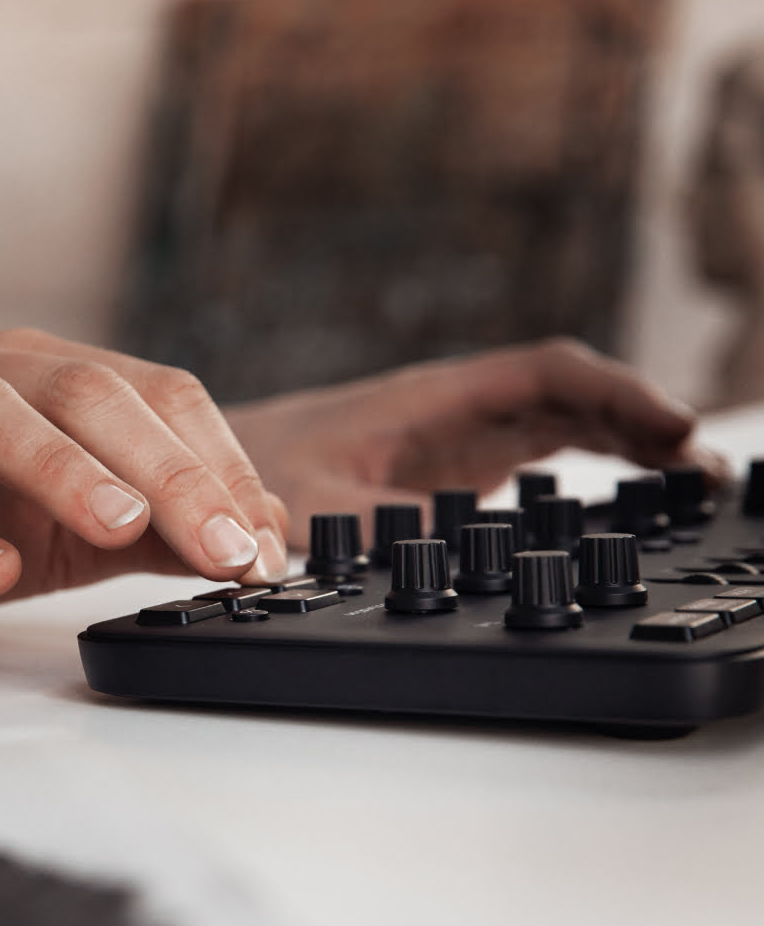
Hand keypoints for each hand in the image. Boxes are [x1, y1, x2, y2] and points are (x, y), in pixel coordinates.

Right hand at [0, 330, 287, 638]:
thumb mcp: (80, 526)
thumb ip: (166, 526)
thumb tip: (261, 532)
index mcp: (43, 373)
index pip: (155, 392)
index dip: (218, 464)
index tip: (260, 543)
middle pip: (83, 392)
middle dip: (167, 471)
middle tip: (224, 546)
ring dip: (60, 468)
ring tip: (122, 524)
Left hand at [225, 338, 724, 546]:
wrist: (221, 469)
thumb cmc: (260, 465)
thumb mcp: (307, 502)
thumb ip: (367, 522)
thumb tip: (433, 550)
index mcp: (433, 400)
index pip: (544, 375)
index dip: (615, 394)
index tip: (672, 428)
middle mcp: (457, 411)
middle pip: (572, 395)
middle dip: (642, 420)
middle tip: (704, 467)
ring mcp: (461, 438)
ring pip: (564, 421)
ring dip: (629, 441)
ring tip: (692, 478)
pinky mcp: (456, 469)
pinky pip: (541, 452)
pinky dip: (594, 463)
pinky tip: (630, 486)